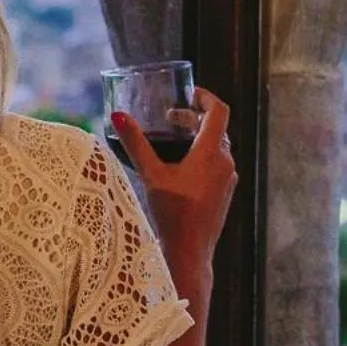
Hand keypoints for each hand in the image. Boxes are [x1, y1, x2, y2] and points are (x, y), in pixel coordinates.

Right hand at [110, 87, 237, 275]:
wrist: (190, 253)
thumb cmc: (172, 214)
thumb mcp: (151, 175)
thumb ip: (136, 143)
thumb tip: (118, 115)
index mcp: (212, 153)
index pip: (219, 111)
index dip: (205, 97)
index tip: (189, 93)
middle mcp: (226, 163)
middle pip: (216, 129)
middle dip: (193, 119)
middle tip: (170, 118)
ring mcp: (228, 179)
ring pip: (217, 147)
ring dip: (198, 138)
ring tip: (173, 141)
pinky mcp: (225, 193)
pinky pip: (218, 164)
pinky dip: (203, 156)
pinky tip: (181, 168)